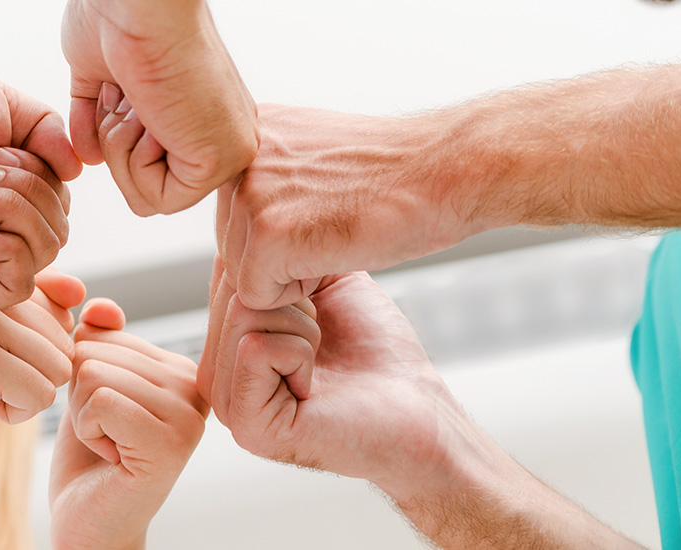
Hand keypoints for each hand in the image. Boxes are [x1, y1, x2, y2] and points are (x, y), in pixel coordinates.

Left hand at [50, 299, 207, 549]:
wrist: (88, 524)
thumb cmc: (89, 459)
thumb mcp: (90, 385)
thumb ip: (98, 340)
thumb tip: (100, 307)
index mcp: (182, 369)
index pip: (105, 332)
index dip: (83, 375)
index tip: (110, 416)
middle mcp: (195, 388)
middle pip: (97, 351)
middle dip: (80, 395)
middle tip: (107, 436)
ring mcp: (188, 416)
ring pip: (94, 374)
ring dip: (83, 415)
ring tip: (110, 446)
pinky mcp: (170, 444)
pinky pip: (99, 402)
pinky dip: (87, 430)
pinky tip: (111, 457)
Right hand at [61, 0, 256, 214]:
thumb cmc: (114, 16)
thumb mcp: (99, 73)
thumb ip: (95, 118)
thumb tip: (88, 158)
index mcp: (198, 112)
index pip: (146, 168)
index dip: (112, 136)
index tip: (120, 90)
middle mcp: (219, 133)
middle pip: (144, 189)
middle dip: (114, 145)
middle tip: (127, 96)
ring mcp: (225, 149)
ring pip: (147, 199)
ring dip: (120, 148)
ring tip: (137, 99)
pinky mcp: (220, 161)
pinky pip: (157, 200)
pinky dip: (133, 159)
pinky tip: (149, 113)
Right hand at [199, 259, 466, 496]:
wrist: (415, 406)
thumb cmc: (377, 350)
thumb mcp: (321, 282)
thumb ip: (276, 254)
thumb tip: (243, 222)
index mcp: (226, 346)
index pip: (230, 271)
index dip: (287, 277)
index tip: (319, 317)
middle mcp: (217, 374)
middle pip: (235, 288)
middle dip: (296, 302)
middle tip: (325, 344)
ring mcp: (225, 402)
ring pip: (244, 311)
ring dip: (303, 328)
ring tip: (320, 362)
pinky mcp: (245, 422)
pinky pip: (256, 346)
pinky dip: (301, 353)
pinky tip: (315, 386)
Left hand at [216, 104, 490, 309]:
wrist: (448, 169)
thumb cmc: (394, 172)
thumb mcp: (313, 154)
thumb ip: (269, 174)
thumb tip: (237, 210)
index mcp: (243, 132)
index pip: (233, 215)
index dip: (282, 231)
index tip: (326, 206)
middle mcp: (235, 158)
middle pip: (232, 247)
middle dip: (281, 255)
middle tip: (335, 222)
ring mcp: (249, 195)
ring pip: (242, 275)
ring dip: (292, 273)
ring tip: (338, 232)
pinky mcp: (268, 236)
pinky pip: (260, 297)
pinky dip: (302, 292)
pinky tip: (338, 251)